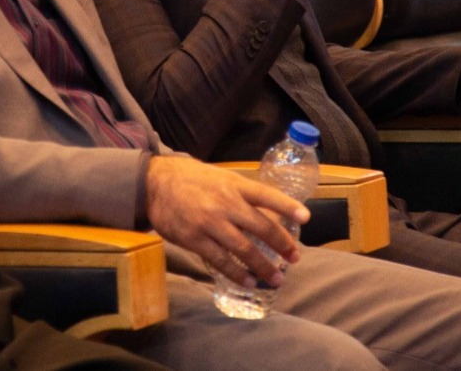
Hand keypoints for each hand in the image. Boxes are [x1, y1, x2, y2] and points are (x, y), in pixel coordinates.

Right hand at [144, 156, 307, 287]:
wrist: (155, 183)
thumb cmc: (191, 179)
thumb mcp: (220, 177)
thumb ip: (241, 193)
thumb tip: (269, 210)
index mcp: (233, 185)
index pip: (266, 195)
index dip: (287, 206)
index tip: (306, 218)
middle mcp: (225, 203)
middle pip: (261, 227)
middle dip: (282, 244)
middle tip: (295, 257)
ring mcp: (210, 223)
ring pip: (244, 249)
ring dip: (264, 266)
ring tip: (277, 278)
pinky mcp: (195, 240)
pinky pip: (221, 261)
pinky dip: (238, 274)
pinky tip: (250, 283)